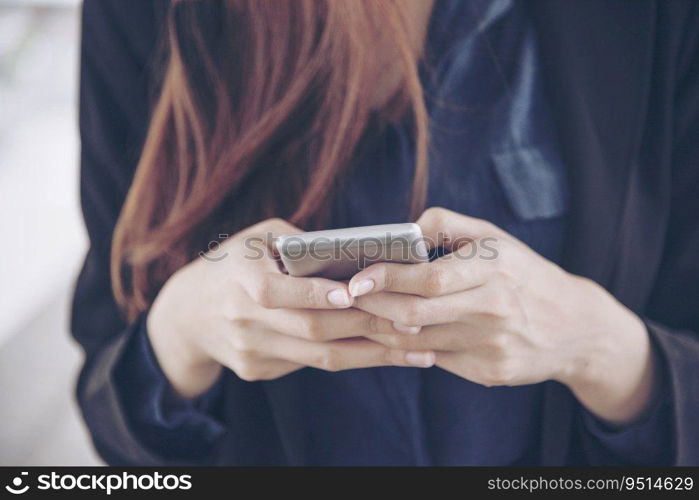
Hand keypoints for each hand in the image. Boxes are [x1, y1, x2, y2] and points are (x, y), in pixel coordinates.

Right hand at [147, 218, 434, 397]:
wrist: (186, 314)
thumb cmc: (232, 264)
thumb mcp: (256, 239)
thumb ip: (299, 244)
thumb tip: (355, 252)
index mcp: (242, 283)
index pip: (281, 294)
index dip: (318, 296)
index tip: (356, 294)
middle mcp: (245, 322)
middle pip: (314, 332)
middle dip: (370, 328)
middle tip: (416, 324)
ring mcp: (252, 352)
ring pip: (321, 358)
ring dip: (374, 355)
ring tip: (419, 351)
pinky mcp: (258, 371)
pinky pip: (312, 364)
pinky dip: (352, 357)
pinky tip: (386, 352)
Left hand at [349, 207, 657, 424]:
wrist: (576, 327)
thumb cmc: (523, 274)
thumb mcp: (496, 238)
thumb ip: (448, 223)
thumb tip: (405, 230)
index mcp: (495, 268)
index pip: (428, 278)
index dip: (386, 279)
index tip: (356, 278)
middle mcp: (494, 308)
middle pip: (416, 313)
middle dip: (373, 306)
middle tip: (347, 298)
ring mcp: (492, 345)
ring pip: (418, 342)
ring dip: (383, 329)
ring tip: (363, 314)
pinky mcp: (490, 372)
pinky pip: (434, 360)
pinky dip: (408, 348)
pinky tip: (395, 334)